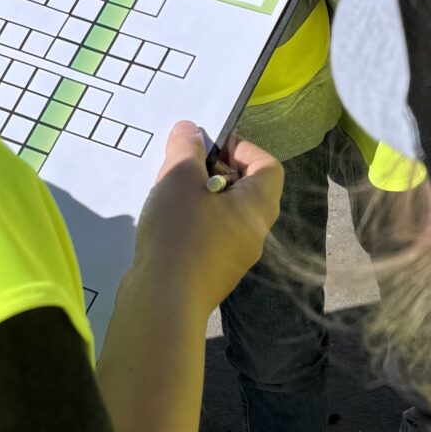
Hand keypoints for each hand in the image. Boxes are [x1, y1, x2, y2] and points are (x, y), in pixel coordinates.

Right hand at [130, 118, 281, 315]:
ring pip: (222, 214)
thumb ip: (186, 148)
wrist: (163, 301)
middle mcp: (254, 233)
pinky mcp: (210, 274)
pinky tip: (162, 222)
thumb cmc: (181, 232)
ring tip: (167, 192)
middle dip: (212, 171)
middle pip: (244, 189)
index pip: (268, 166)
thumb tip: (190, 129)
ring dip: (197, 197)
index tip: (209, 145)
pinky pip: (207, 237)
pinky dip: (189, 223)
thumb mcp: (179, 177)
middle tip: (182, 166)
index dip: (242, 148)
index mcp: (259, 206)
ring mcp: (234, 258)